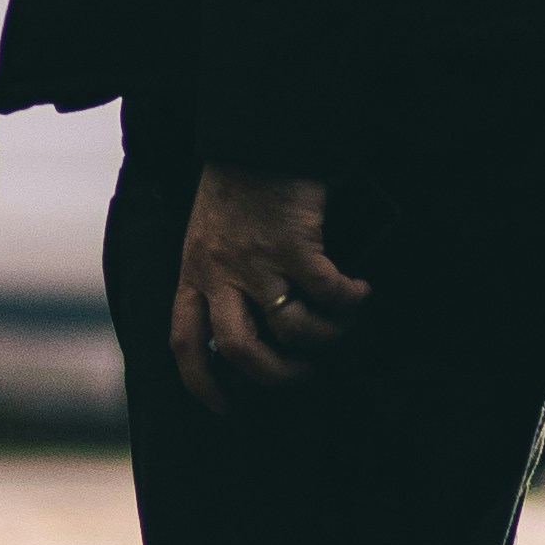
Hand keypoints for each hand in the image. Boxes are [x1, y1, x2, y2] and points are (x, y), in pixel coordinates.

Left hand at [169, 167, 370, 410]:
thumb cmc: (236, 187)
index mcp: (193, 272)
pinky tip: (361, 292)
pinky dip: (350, 301)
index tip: (225, 408)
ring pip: (291, 328)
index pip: (184, 342)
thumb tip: (252, 325)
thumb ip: (218, 277)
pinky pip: (327, 292)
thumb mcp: (207, 236)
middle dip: (276, 375)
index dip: (201, 383)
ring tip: (341, 329)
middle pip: (240, 350)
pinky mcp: (294, 243)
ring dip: (324, 339)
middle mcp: (219, 272)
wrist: (259, 136)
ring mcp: (257, 259)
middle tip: (303, 372)